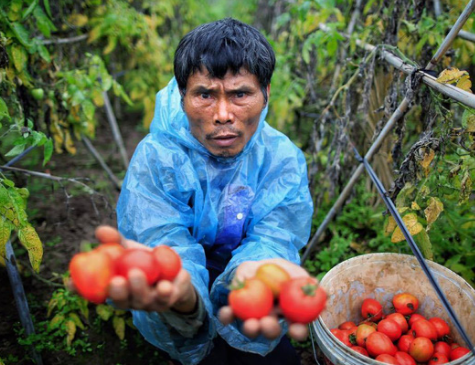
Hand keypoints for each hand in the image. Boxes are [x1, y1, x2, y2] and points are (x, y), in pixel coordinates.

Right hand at [69, 226, 197, 313]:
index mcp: (115, 290)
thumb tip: (100, 230)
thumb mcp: (130, 249)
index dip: (80, 290)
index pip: (94, 293)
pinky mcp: (168, 302)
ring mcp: (148, 304)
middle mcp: (129, 300)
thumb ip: (116, 242)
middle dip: (117, 292)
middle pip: (120, 301)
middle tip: (116, 281)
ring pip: (143, 300)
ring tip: (137, 274)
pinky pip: (167, 297)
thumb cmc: (144, 260)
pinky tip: (167, 282)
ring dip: (140, 289)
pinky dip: (167, 289)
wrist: (174, 272)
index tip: (70, 281)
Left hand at [218, 258, 309, 340]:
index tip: (296, 329)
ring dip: (251, 328)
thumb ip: (304, 279)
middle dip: (270, 330)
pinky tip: (226, 311)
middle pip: (272, 331)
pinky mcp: (235, 310)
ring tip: (251, 323)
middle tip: (268, 323)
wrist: (258, 263)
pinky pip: (229, 317)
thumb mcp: (294, 271)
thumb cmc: (281, 270)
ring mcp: (253, 316)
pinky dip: (226, 316)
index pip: (296, 328)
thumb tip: (318, 286)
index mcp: (288, 314)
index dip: (297, 331)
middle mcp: (271, 319)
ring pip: (251, 328)